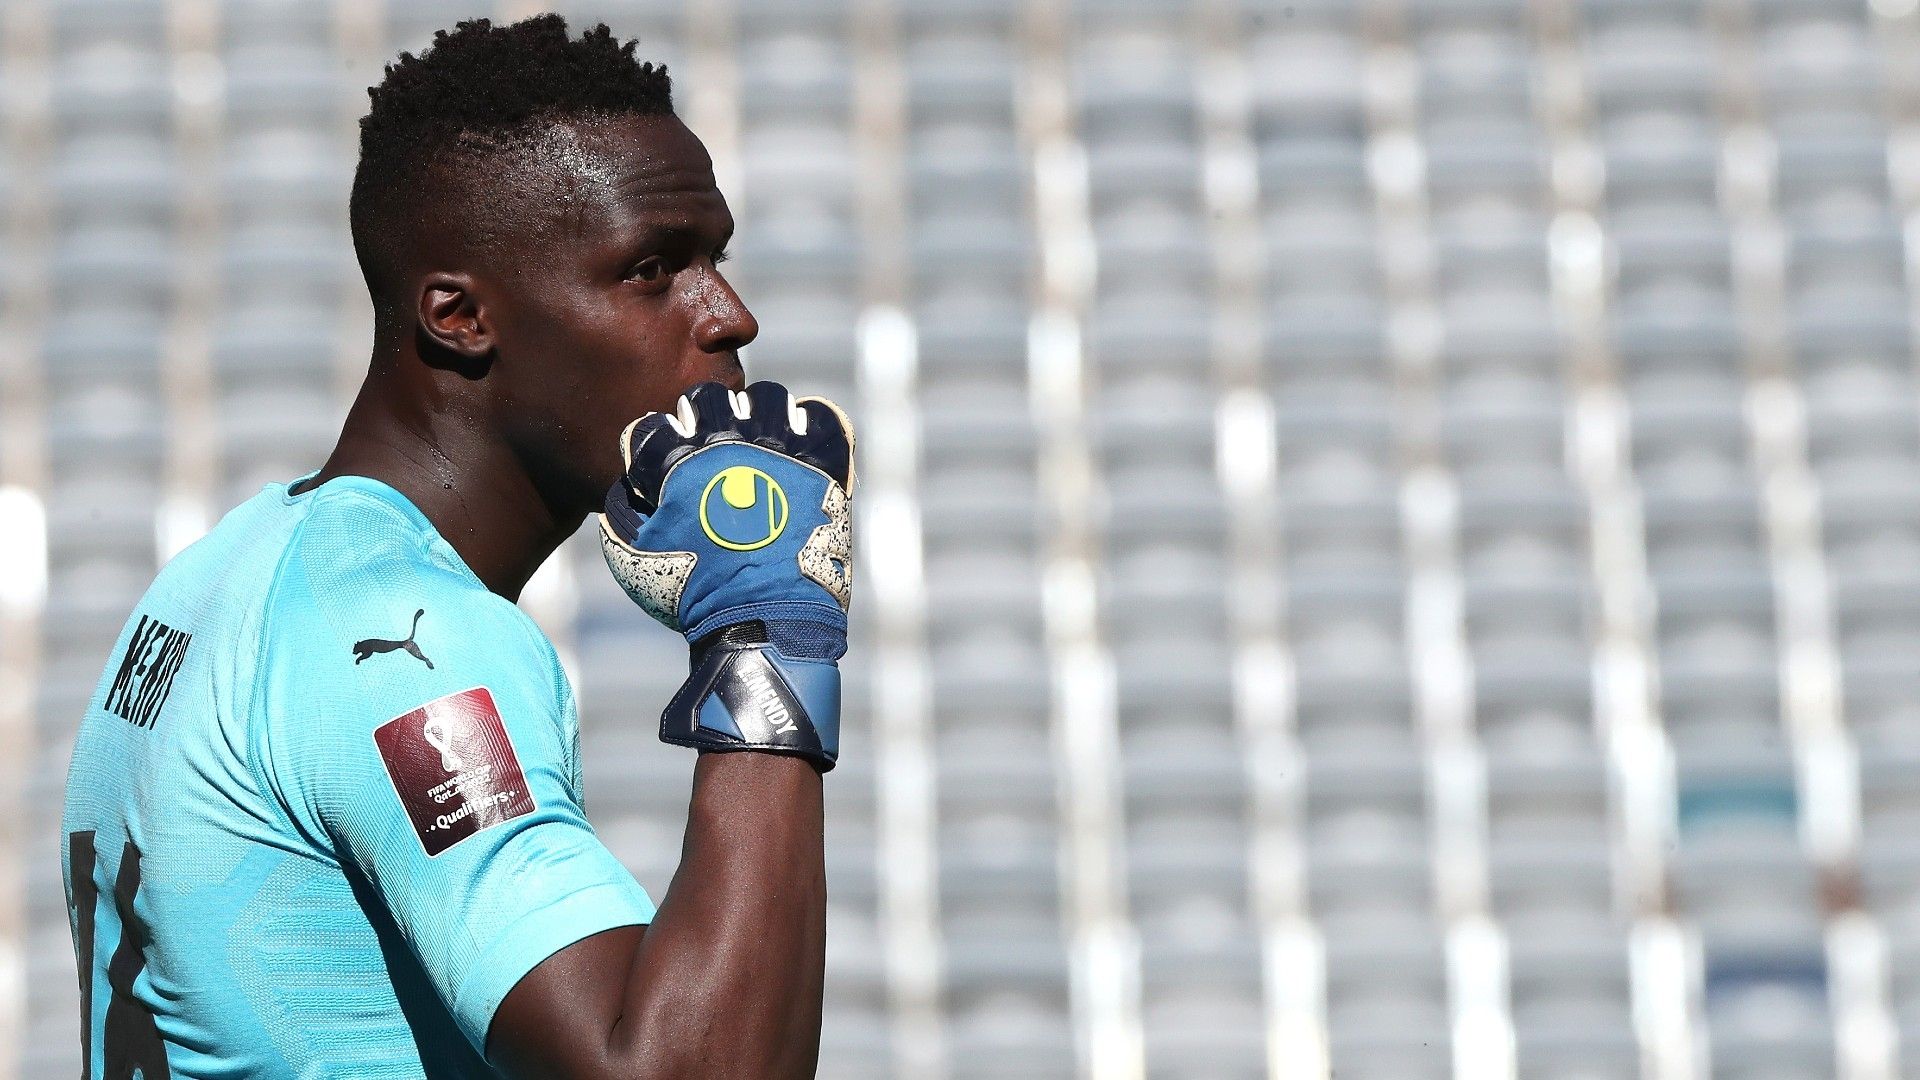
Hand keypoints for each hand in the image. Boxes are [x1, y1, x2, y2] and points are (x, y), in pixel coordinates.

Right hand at [599, 381, 853, 769]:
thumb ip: (622, 507)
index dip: (657, 449)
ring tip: (762, 445)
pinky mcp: (823, 464)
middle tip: (714, 451)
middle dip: (705, 420)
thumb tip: (632, 478)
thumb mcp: (631, 556)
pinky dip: (813, 426)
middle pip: (709, 397)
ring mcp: (780, 448)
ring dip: (760, 416)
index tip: (668, 472)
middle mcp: (727, 441)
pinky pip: (823, 418)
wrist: (762, 622)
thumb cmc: (693, 594)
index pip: (655, 426)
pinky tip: (803, 448)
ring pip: (769, 398)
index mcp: (676, 459)